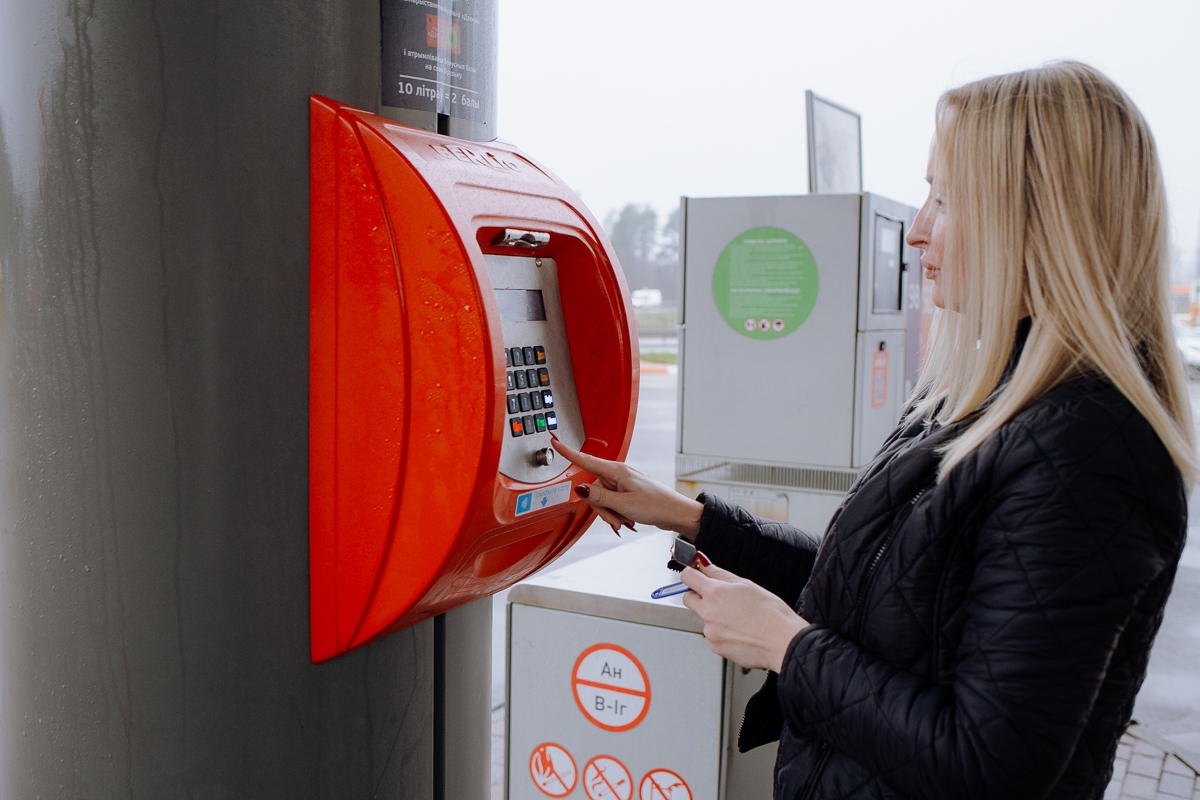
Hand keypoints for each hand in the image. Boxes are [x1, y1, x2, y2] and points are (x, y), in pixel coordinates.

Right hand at [551, 438, 703, 538]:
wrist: (675, 513)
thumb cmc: (656, 505)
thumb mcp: (624, 503)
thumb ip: (599, 497)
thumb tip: (580, 488)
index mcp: (617, 471)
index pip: (586, 460)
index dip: (569, 452)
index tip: (555, 441)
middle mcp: (618, 475)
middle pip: (593, 490)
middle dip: (601, 508)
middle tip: (616, 519)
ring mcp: (621, 484)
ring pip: (601, 500)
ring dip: (610, 514)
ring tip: (625, 520)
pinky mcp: (625, 493)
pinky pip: (610, 504)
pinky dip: (616, 514)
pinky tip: (627, 520)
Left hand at [681, 556, 808, 671]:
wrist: (783, 642)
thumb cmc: (771, 614)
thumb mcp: (747, 585)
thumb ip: (720, 574)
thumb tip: (704, 565)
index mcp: (715, 592)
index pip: (688, 577)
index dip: (692, 574)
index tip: (696, 574)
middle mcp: (708, 612)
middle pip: (688, 598)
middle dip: (698, 595)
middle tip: (718, 597)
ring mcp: (711, 631)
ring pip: (704, 619)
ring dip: (714, 617)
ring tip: (739, 619)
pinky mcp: (716, 647)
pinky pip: (713, 636)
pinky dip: (722, 633)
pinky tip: (740, 632)